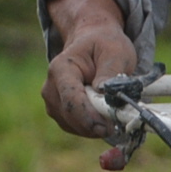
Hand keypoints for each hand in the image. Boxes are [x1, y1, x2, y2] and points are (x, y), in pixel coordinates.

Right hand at [42, 0, 141, 164]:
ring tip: (113, 114)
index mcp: (61, 69)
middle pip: (71, 117)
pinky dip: (93, 128)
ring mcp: (54, 103)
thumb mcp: (115, 50)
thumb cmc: (104, 45)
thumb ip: (110, 71)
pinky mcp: (61, 114)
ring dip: (96, 127)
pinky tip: (105, 116)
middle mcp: (51, 88)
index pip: (71, 100)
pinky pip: (78, 129)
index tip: (108, 127)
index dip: (88, 117)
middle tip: (119, 124)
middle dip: (95, 125)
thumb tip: (105, 93)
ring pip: (74, 127)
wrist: (93, 41)